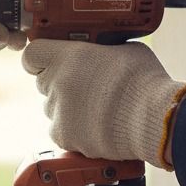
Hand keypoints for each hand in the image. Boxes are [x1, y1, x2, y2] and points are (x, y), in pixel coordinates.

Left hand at [21, 39, 185, 169]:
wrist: (154, 118)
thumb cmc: (144, 82)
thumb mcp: (125, 49)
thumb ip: (103, 49)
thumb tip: (102, 51)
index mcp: (68, 56)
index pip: (31, 55)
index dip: (38, 58)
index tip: (46, 62)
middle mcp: (57, 83)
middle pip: (43, 82)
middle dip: (58, 83)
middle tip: (83, 86)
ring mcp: (58, 112)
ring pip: (52, 108)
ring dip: (67, 107)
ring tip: (95, 109)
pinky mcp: (64, 136)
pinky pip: (60, 130)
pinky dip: (73, 130)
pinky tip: (95, 126)